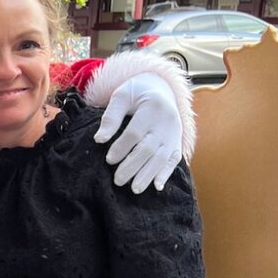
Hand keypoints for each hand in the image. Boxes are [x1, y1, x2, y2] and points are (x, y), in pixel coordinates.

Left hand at [94, 72, 182, 193]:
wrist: (161, 88)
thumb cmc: (136, 93)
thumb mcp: (121, 96)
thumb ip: (111, 116)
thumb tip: (99, 139)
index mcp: (153, 107)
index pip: (135, 132)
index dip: (122, 147)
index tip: (109, 160)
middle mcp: (167, 122)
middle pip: (149, 148)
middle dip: (133, 166)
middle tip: (118, 181)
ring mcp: (174, 134)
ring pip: (162, 157)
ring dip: (148, 175)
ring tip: (135, 189)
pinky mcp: (177, 142)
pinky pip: (175, 159)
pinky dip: (167, 174)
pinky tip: (158, 187)